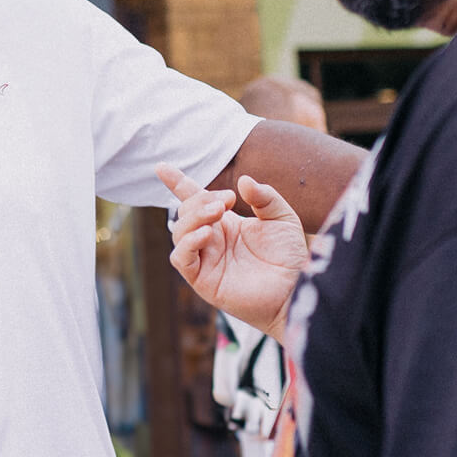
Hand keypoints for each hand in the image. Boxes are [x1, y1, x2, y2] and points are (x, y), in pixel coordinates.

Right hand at [158, 162, 308, 337]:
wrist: (294, 289)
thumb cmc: (289, 257)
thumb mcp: (281, 218)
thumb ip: (264, 197)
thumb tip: (242, 181)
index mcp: (225, 224)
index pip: (194, 200)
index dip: (177, 183)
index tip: (162, 167)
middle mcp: (211, 240)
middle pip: (185, 212)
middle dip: (200, 200)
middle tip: (228, 200)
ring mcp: (205, 260)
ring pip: (180, 232)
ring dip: (195, 216)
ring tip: (219, 211)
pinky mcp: (203, 280)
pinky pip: (181, 258)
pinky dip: (188, 242)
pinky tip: (207, 234)